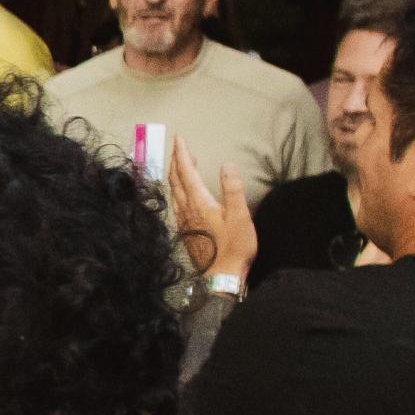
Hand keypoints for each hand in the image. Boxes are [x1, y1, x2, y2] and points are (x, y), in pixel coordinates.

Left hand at [164, 141, 256, 281]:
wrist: (220, 276)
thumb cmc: (234, 247)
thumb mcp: (240, 216)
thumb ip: (233, 189)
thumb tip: (227, 164)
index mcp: (199, 202)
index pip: (187, 172)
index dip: (182, 153)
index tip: (179, 138)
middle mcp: (186, 209)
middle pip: (175, 179)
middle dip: (175, 160)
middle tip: (178, 146)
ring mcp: (183, 221)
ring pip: (173, 191)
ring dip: (175, 174)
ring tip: (180, 163)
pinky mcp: (185, 230)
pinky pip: (175, 203)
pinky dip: (176, 189)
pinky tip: (182, 192)